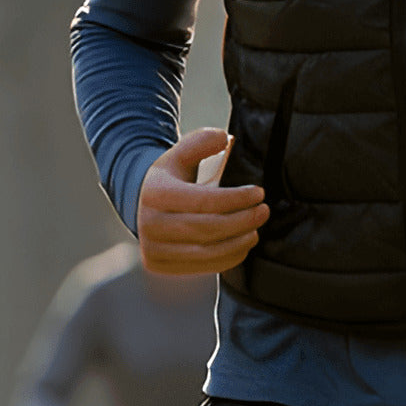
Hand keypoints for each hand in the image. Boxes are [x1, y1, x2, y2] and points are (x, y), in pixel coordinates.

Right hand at [137, 127, 268, 275]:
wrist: (142, 203)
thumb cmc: (171, 178)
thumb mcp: (181, 153)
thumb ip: (202, 141)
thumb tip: (224, 139)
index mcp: (155, 193)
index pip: (203, 200)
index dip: (235, 198)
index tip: (259, 193)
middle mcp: (149, 224)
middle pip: (206, 228)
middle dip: (242, 221)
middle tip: (263, 211)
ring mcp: (153, 248)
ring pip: (206, 252)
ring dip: (238, 242)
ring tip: (256, 229)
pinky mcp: (159, 266)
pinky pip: (201, 267)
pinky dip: (227, 258)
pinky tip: (242, 244)